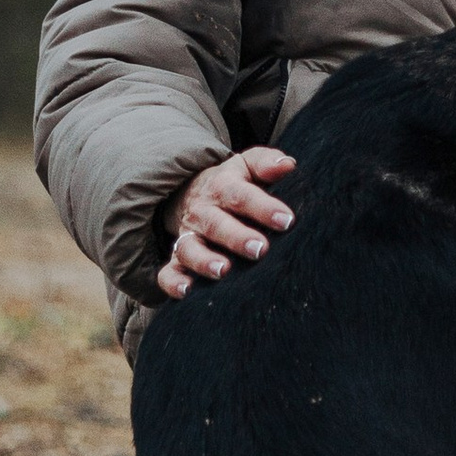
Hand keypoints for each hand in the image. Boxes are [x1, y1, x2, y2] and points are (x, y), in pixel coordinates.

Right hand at [156, 149, 295, 298]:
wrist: (191, 192)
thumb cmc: (232, 184)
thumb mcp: (246, 167)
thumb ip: (266, 164)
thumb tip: (288, 165)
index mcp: (222, 187)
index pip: (241, 195)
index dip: (263, 207)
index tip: (286, 220)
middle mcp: (202, 212)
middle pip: (216, 224)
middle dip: (237, 237)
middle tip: (260, 249)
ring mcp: (188, 236)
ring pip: (190, 248)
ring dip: (204, 261)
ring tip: (223, 270)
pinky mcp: (177, 258)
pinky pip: (167, 271)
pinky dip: (173, 282)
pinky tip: (185, 292)